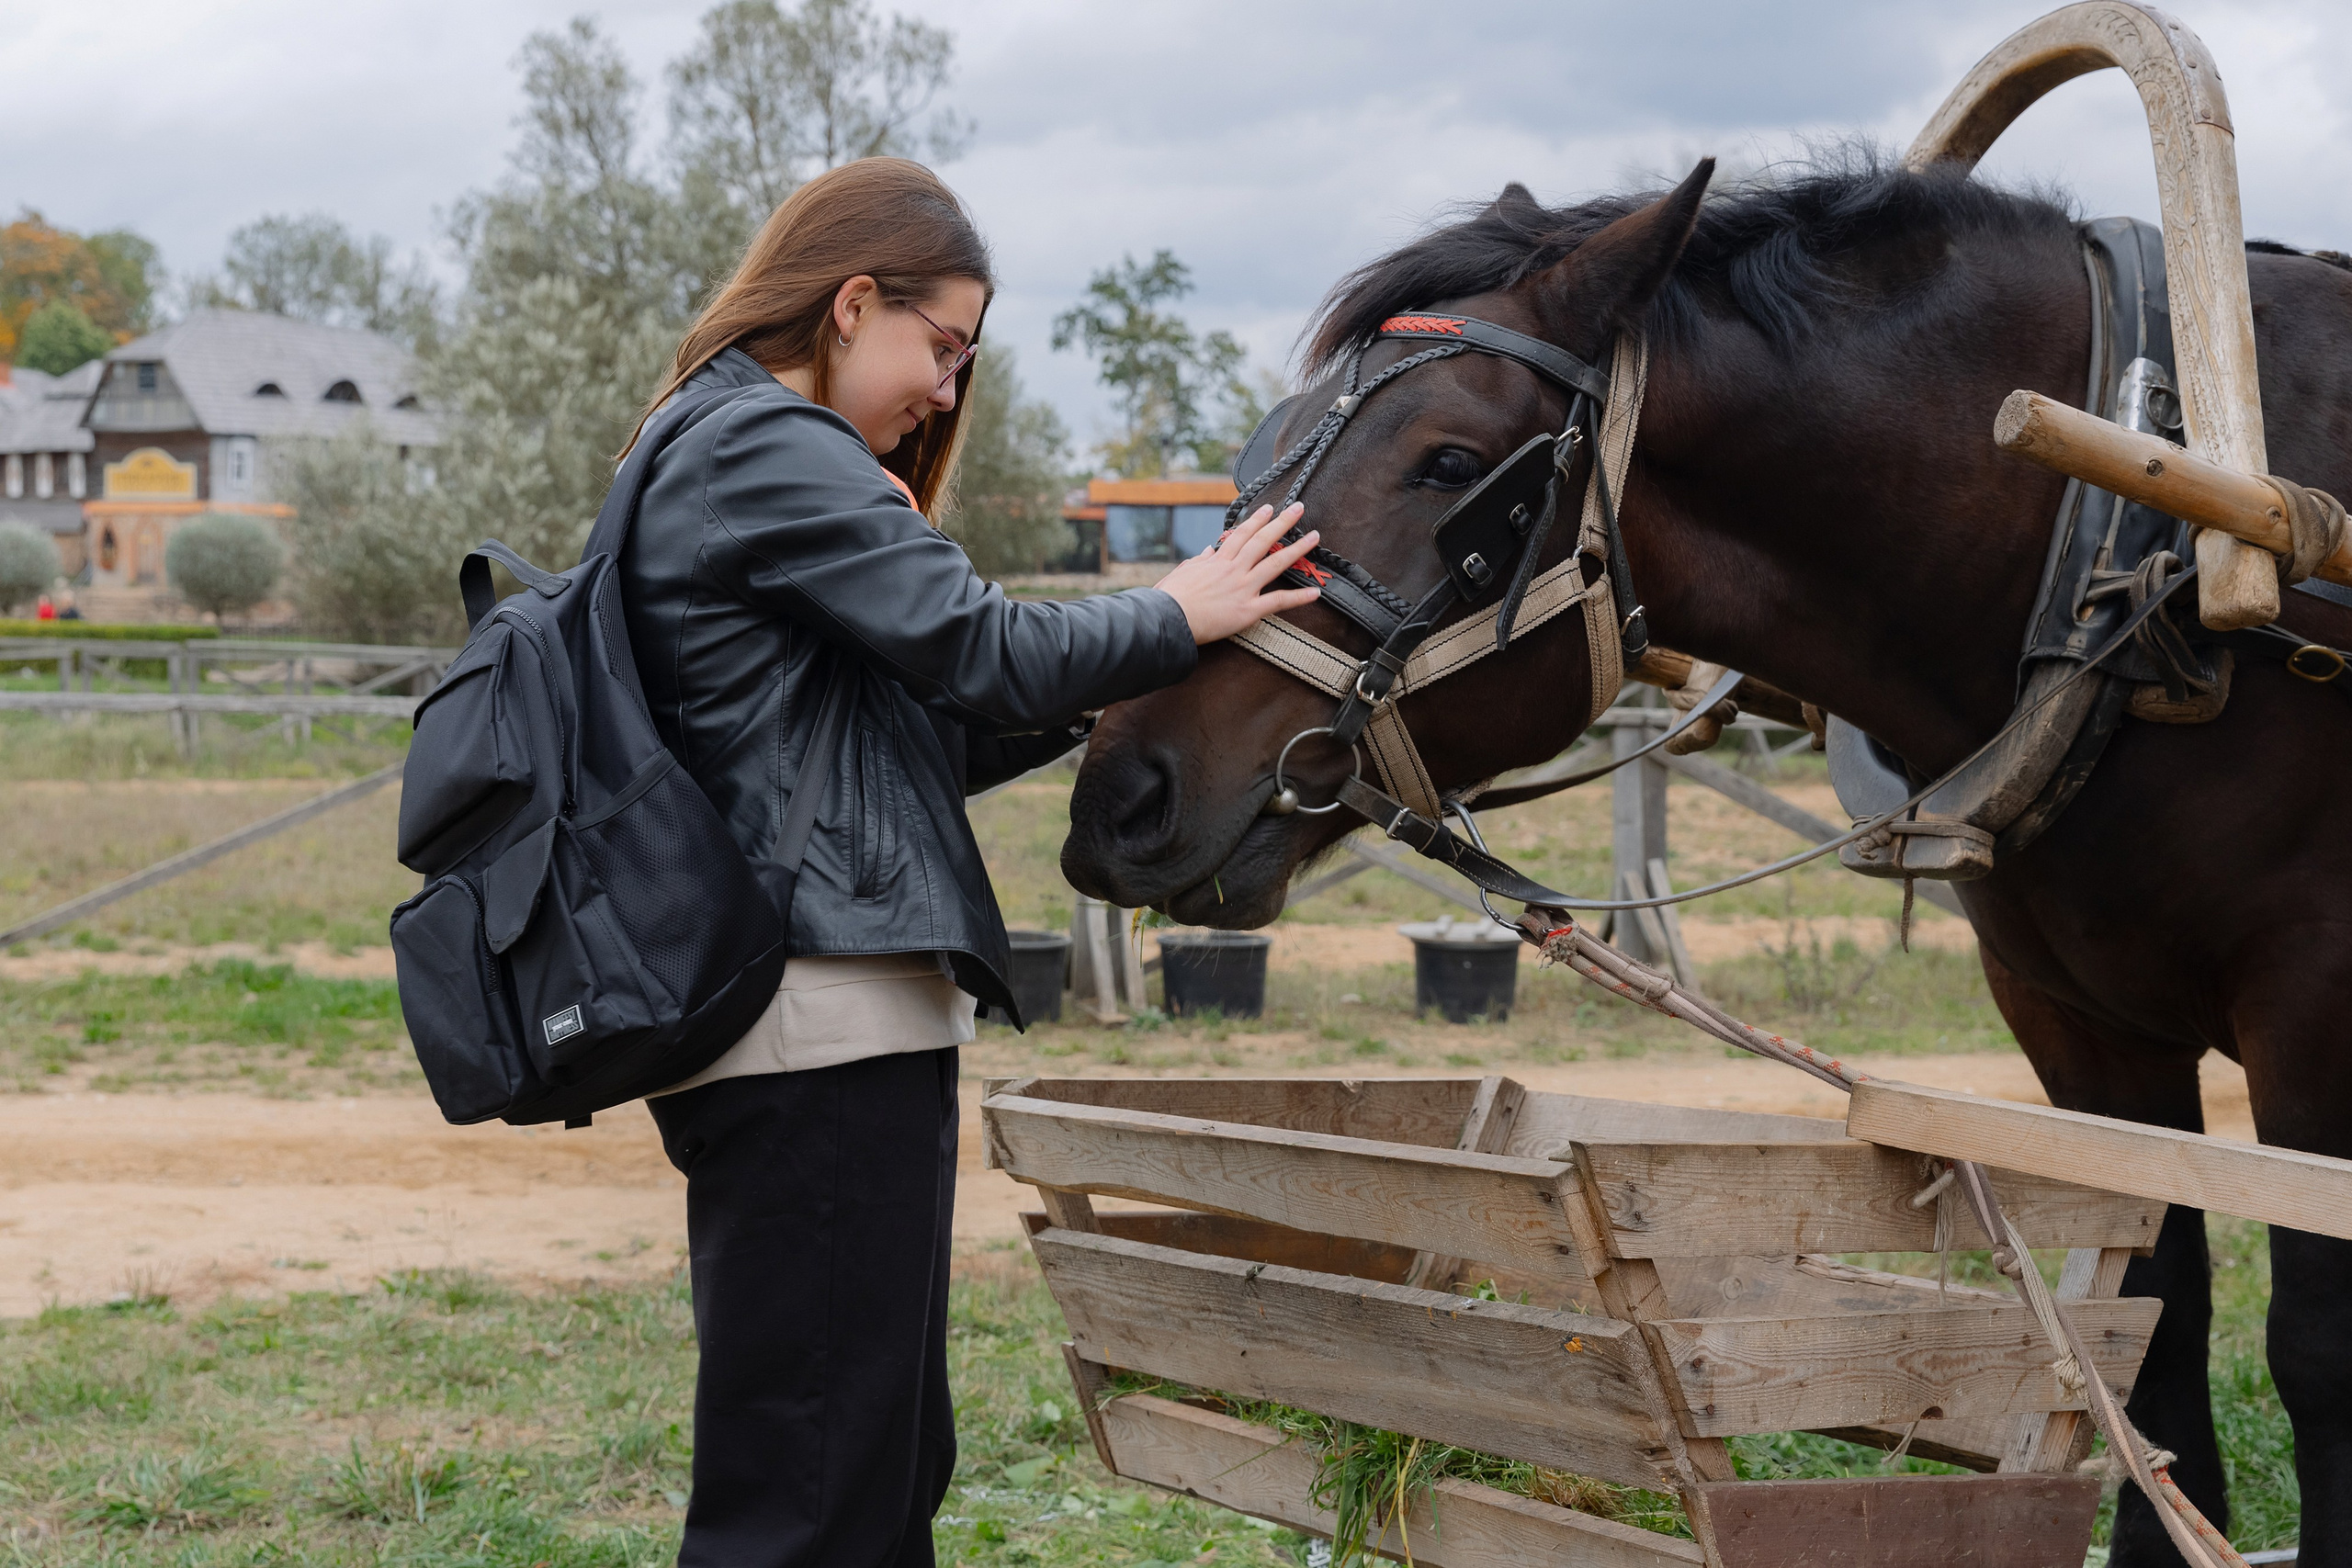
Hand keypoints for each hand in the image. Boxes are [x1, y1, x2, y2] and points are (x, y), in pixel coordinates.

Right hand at [1155, 503, 1322, 644]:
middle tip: (1299, 509)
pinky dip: (1298, 598)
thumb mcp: (1182, 573)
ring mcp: (1242, 588)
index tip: (1269, 509)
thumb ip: (1199, 561)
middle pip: (1262, 541)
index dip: (1257, 520)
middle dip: (1282, 523)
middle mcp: (1233, 570)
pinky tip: (1315, 592)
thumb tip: (1208, 550)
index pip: (1241, 534)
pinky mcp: (1247, 610)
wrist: (1167, 619)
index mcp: (1217, 561)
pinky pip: (1277, 602)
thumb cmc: (1169, 598)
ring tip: (1314, 538)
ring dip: (1297, 549)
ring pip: (1275, 563)